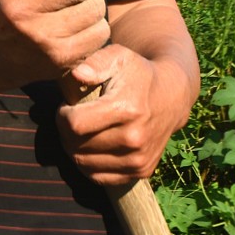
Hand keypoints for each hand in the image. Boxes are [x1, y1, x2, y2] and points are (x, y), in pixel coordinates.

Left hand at [57, 43, 188, 185]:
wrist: (171, 96)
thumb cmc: (138, 73)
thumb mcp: (119, 56)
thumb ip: (96, 63)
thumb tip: (77, 75)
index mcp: (126, 110)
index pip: (75, 125)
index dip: (62, 115)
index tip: (67, 106)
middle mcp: (134, 139)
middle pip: (77, 146)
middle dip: (66, 131)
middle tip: (73, 117)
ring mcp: (138, 159)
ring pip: (83, 164)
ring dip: (74, 148)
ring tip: (83, 130)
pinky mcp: (140, 171)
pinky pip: (98, 177)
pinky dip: (87, 164)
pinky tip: (91, 146)